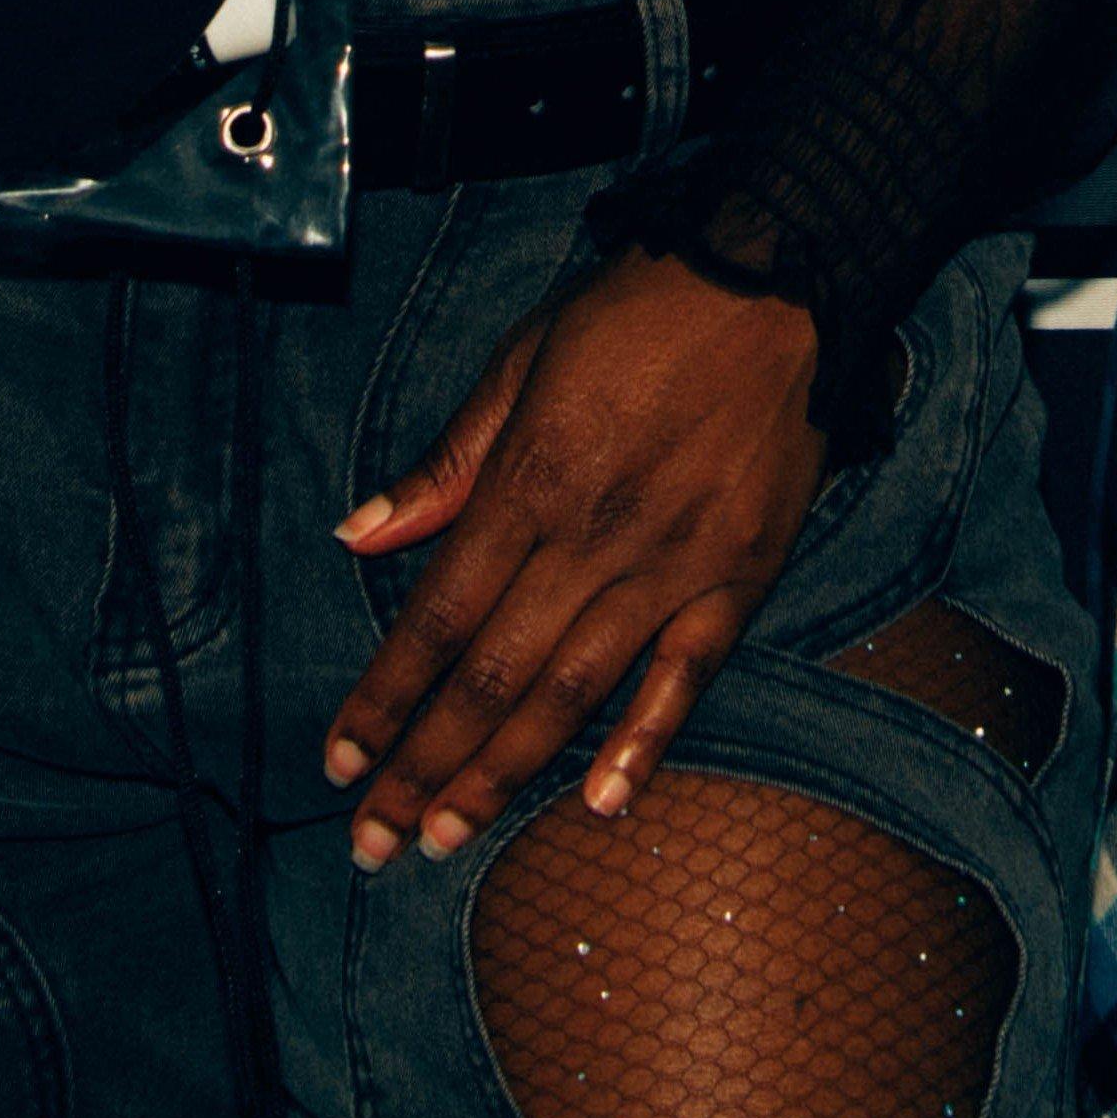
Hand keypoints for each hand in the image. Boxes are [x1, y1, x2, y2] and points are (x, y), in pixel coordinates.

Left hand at [322, 247, 833, 863]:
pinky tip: (602, 804)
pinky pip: (687, 675)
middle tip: (375, 842)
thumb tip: (358, 535)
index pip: (437, 616)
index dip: (384, 697)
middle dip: (423, 766)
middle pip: (492, 674)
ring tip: (448, 837)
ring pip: (573, 691)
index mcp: (532, 477)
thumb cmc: (639, 309)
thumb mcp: (524, 358)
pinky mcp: (740, 572)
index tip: (339, 760)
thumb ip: (447, 460)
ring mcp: (671, 561)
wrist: (778, 275)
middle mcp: (593, 535)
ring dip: (503, 773)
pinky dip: (644, 743)